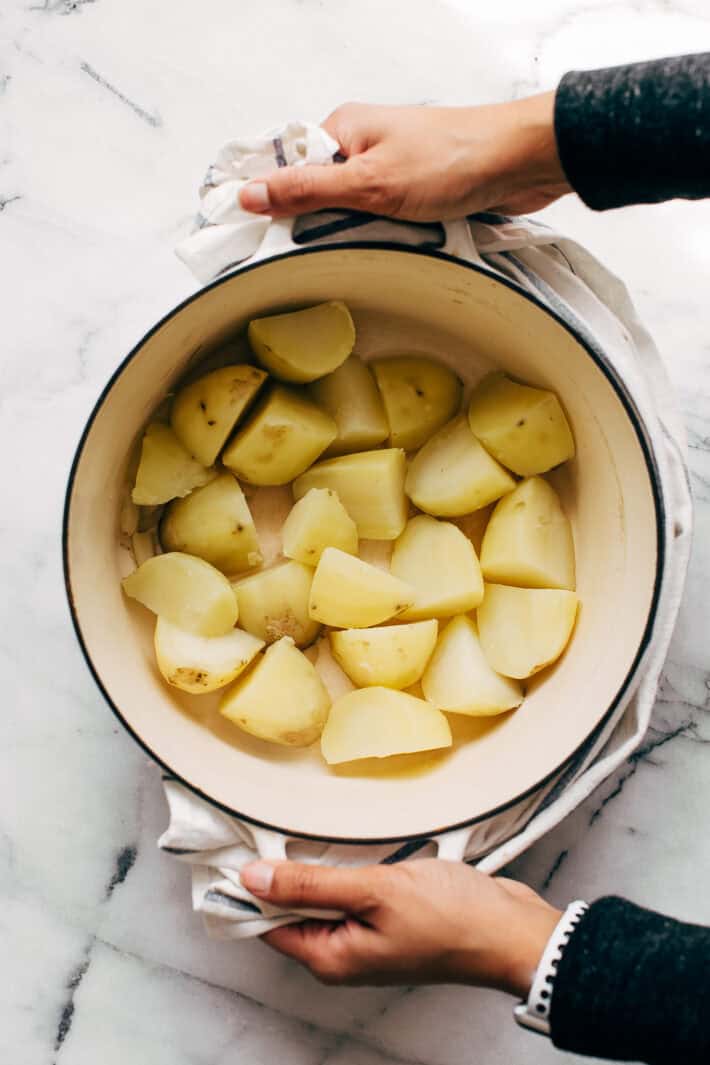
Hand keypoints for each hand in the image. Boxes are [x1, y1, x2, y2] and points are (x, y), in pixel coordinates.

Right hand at [239, 95, 569, 221]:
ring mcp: (393, 171)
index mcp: (345, 129)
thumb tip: (253, 194)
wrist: (523, 163)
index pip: (290, 168)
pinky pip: (390, 225)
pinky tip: (412, 240)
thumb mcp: (369, 182)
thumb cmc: (455, 158)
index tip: (267, 235)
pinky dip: (398, 238)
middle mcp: (366, 146)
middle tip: (353, 236)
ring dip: (372, 236)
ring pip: (358, 217)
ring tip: (393, 235)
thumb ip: (308, 190)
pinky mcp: (418, 194)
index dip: (278, 203)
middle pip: (323, 199)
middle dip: (334, 227)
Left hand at [240, 858, 559, 992]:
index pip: (265, 922)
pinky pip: (348, 894)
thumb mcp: (373, 891)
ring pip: (321, 898)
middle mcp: (342, 954)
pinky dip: (343, 870)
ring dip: (314, 867)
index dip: (247, 886)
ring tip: (303, 829)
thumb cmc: (450, 917)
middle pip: (291, 910)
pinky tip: (346, 845)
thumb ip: (310, 885)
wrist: (509, 930)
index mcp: (330, 957)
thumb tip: (252, 878)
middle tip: (268, 823)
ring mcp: (366, 938)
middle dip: (280, 871)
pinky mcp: (387, 922)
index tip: (233, 844)